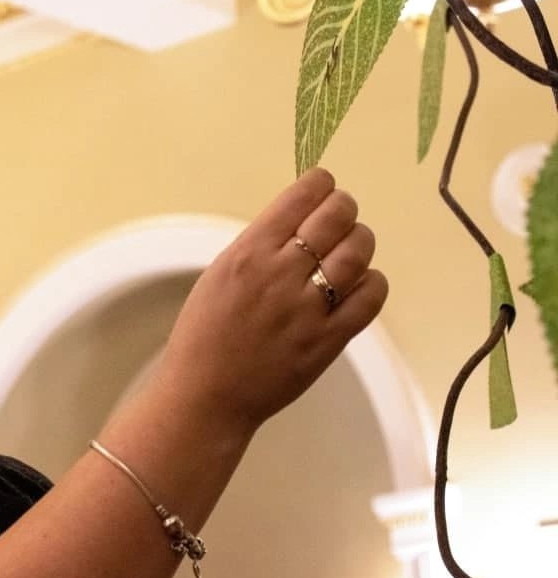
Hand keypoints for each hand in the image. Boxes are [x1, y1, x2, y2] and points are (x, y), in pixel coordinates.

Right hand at [152, 168, 388, 435]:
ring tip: (353, 243)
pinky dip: (373, 280)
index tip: (322, 185)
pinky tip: (361, 281)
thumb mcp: (219, 275)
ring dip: (361, 239)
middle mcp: (282, 273)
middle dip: (344, 207)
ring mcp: (310, 307)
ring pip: (359, 252)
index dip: (319, 184)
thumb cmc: (204, 333)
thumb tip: (298, 225)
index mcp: (249, 253)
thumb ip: (258, 249)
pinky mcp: (330, 339)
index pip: (300, 198)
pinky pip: (371, 296)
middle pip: (336, 218)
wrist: (208, 393)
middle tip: (341, 213)